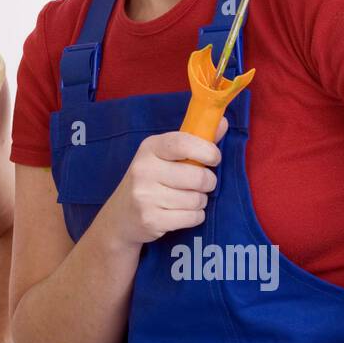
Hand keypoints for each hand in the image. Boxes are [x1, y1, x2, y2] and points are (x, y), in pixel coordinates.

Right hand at [100, 117, 228, 247]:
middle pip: (197, 176)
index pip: (182, 143)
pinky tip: (182, 213)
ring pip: (196, 199)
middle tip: (200, 183)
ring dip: (199, 201)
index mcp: (149, 148)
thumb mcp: (165, 156)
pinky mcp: (151, 219)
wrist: (120, 216)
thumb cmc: (151, 180)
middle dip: (207, 182)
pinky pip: (192, 217)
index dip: (206, 150)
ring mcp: (145, 196)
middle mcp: (143, 169)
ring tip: (186, 199)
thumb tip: (223, 122)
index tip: (214, 158)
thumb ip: (195, 140)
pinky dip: (195, 217)